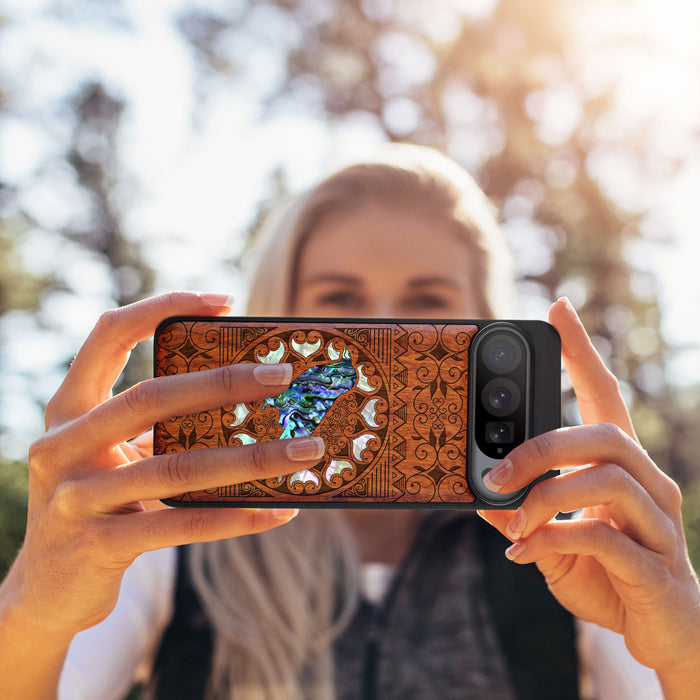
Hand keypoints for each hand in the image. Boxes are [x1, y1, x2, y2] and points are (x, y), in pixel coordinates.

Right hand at [2, 292, 323, 639]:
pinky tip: (281, 510)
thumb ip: (156, 427)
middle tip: (284, 375)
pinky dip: (237, 517)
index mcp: (69, 409)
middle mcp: (62, 446)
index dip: (162, 307)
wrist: (47, 590)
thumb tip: (249, 401)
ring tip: (307, 450)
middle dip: (224, 383)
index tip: (224, 300)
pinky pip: (182, 525)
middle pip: (151, 397)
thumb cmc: (98, 504)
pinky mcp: (98, 546)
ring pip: (177, 468)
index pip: (108, 335)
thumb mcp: (113, 455)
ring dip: (252, 458)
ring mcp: (76, 498)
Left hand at [478, 298, 699, 692]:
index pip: (605, 396)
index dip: (582, 352)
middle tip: (495, 472)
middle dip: (541, 447)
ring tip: (512, 522)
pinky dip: (553, 540)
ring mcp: (659, 523)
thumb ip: (522, 515)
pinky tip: (524, 554)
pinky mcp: (656, 566)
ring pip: (607, 479)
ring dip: (545, 497)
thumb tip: (480, 494)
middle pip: (604, 434)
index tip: (558, 309)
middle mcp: (649, 484)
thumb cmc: (608, 576)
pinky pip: (604, 538)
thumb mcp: (553, 540)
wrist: (663, 635)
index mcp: (622, 468)